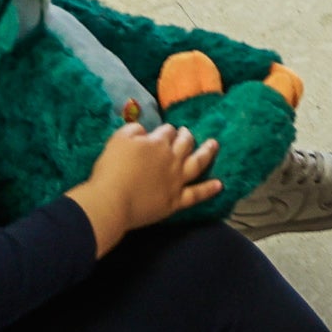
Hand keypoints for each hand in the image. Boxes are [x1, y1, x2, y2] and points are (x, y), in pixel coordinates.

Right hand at [70, 122, 220, 252]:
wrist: (112, 200)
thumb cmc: (111, 168)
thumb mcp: (119, 139)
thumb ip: (134, 130)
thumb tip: (144, 131)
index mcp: (158, 143)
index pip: (168, 131)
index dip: (166, 131)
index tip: (164, 133)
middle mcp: (172, 159)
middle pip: (185, 143)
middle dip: (187, 136)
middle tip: (187, 133)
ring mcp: (177, 181)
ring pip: (197, 163)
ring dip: (207, 152)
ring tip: (214, 145)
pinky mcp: (176, 201)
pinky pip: (196, 194)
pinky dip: (209, 189)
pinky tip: (220, 185)